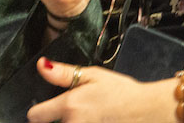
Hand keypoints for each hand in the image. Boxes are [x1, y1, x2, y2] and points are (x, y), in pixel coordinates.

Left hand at [27, 58, 177, 122]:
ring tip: (85, 116)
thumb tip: (41, 66)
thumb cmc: (121, 91)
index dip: (37, 112)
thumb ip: (63, 74)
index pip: (35, 116)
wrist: (148, 110)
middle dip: (56, 121)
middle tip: (73, 112)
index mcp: (70, 106)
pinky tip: (94, 120)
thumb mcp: (92, 75)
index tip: (43, 110)